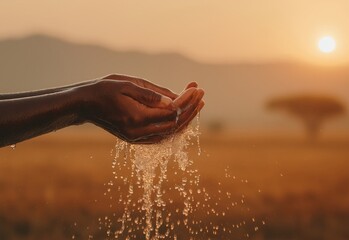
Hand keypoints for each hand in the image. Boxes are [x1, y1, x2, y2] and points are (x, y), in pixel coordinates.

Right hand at [79, 79, 203, 143]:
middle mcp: (139, 132)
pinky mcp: (136, 138)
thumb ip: (152, 95)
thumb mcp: (128, 85)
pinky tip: (183, 114)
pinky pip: (162, 135)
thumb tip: (175, 101)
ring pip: (170, 133)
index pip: (171, 113)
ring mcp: (138, 138)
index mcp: (137, 118)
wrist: (84, 104)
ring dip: (185, 118)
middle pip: (174, 125)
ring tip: (198, 103)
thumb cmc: (104, 90)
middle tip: (201, 94)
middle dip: (190, 109)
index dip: (186, 101)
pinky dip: (175, 125)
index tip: (196, 87)